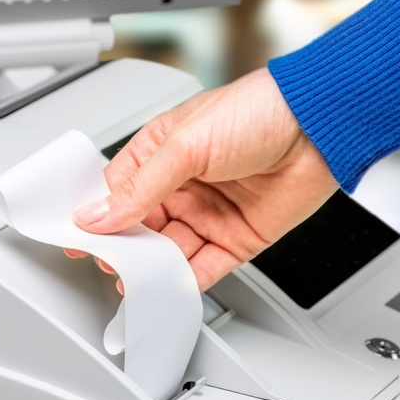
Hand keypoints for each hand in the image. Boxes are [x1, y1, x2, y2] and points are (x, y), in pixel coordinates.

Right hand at [67, 68, 338, 290]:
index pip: (118, 192)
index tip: (80, 240)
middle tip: (110, 266)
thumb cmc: (259, 111)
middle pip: (141, 228)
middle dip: (126, 249)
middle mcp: (184, 184)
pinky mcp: (238, 238)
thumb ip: (140, 186)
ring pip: (170, 252)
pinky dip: (187, 283)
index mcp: (162, 152)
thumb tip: (98, 214)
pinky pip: (206, 268)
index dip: (99, 217)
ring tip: (138, 282)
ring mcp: (210, 213)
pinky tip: (170, 289)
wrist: (319, 127)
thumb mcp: (186, 144)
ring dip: (154, 269)